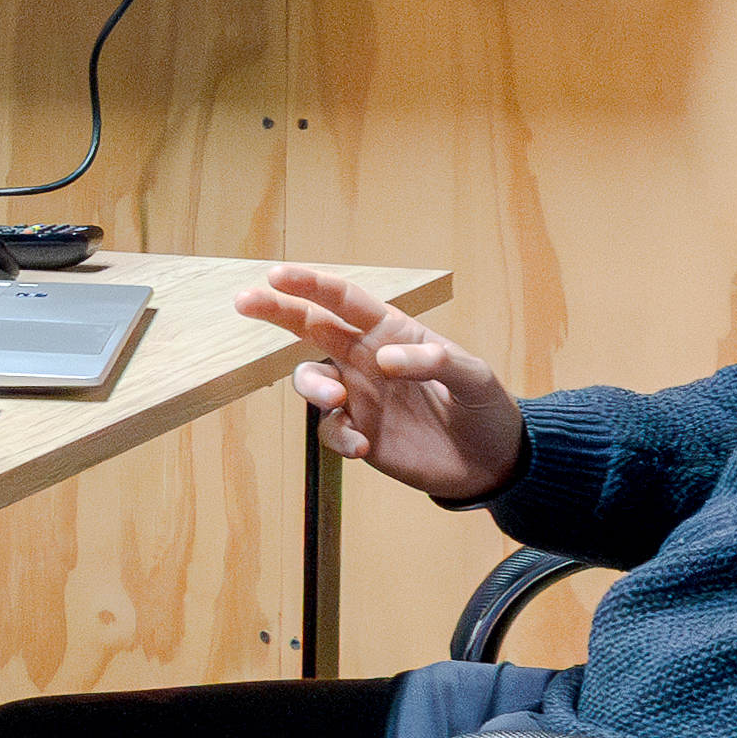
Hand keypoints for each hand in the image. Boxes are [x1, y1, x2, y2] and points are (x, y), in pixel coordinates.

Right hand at [238, 262, 525, 502]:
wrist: (490, 462)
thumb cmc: (485, 408)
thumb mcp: (474, 378)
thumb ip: (434, 361)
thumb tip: (385, 358)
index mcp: (392, 332)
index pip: (345, 301)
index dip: (311, 285)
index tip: (278, 275)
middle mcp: (367, 358)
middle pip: (310, 327)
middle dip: (276, 311)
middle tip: (245, 301)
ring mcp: (359, 396)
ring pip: (311, 379)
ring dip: (313, 385)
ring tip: (334, 398)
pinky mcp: (358, 432)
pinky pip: (330, 429)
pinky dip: (338, 436)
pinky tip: (362, 445)